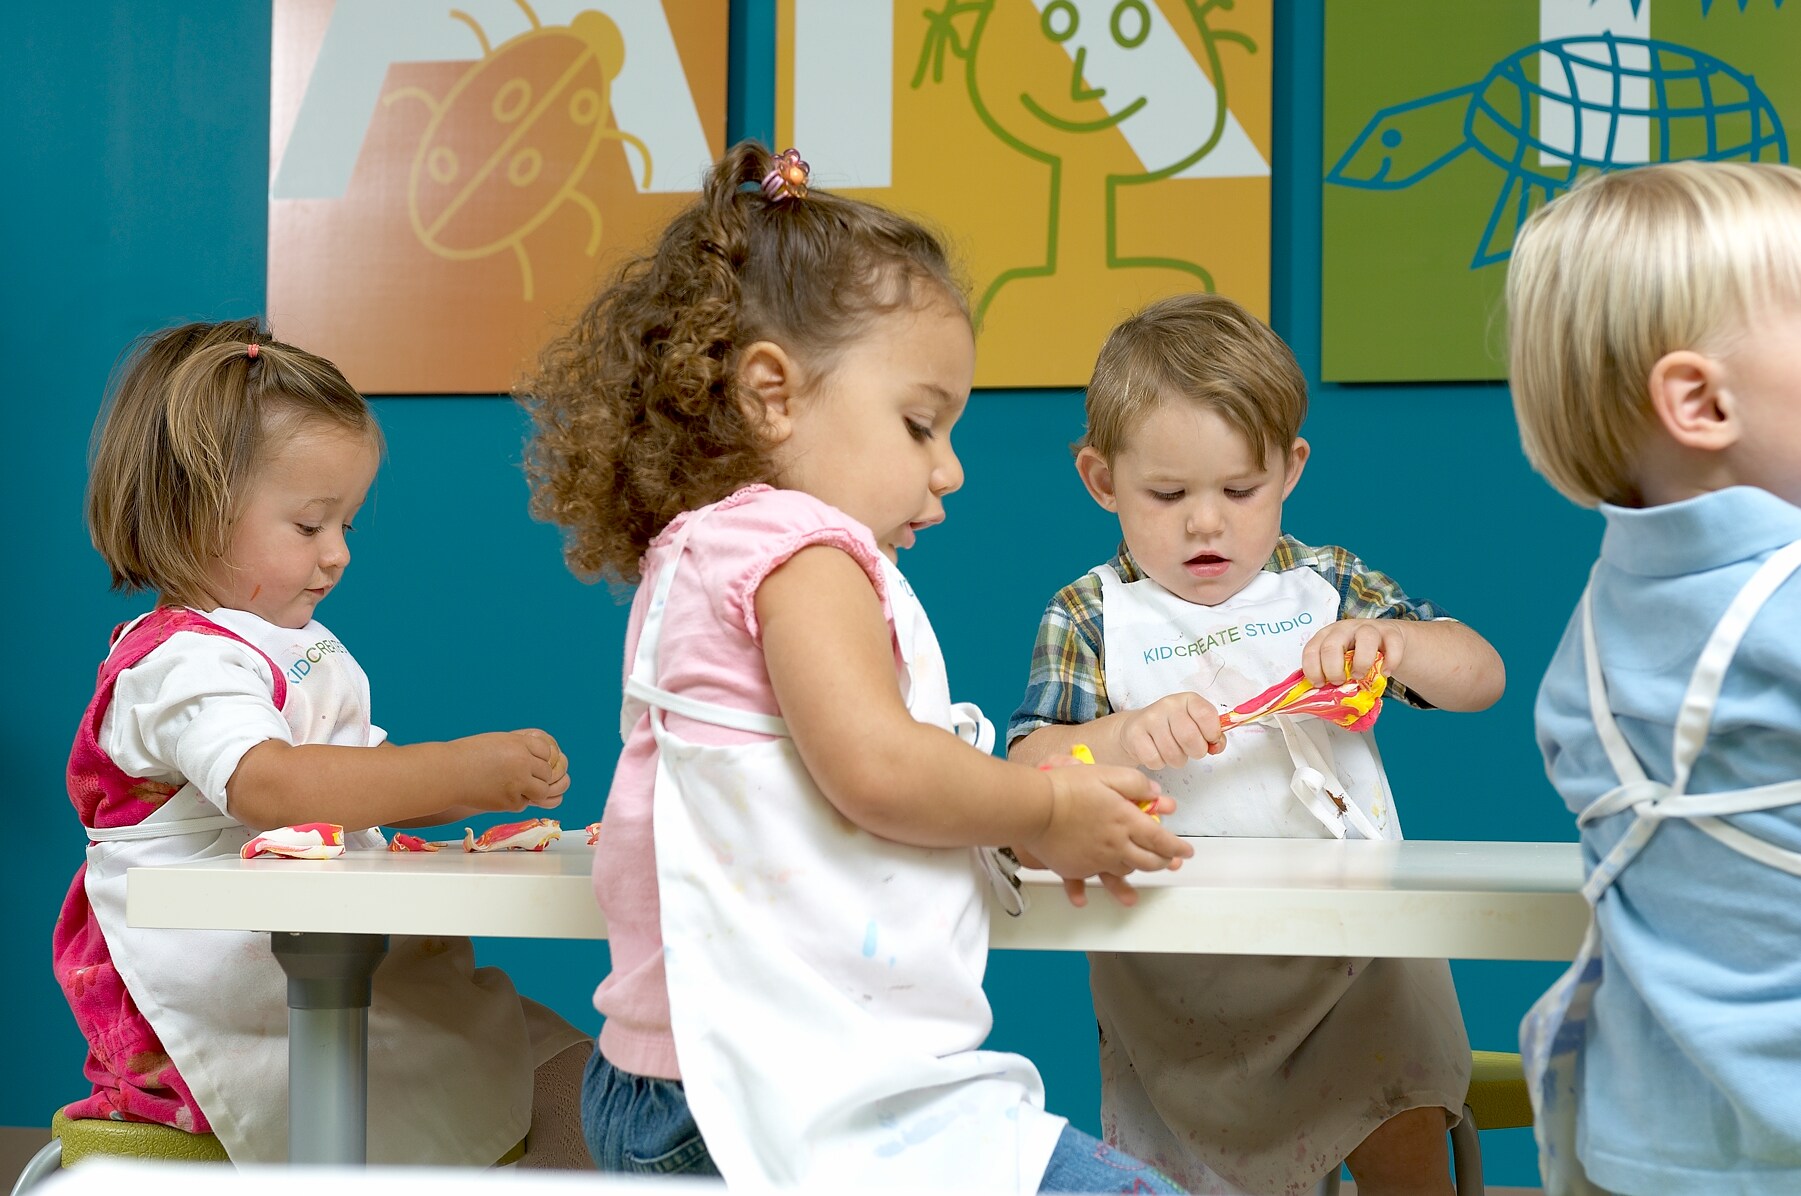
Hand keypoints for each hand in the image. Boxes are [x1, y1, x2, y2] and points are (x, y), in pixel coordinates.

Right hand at [457, 729, 569, 811]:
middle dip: (537, 776)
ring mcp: (518, 783)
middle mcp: (522, 762)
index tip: (529, 762)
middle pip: (547, 772)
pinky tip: (499, 795)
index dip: (538, 758)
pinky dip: (515, 801)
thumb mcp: (497, 742)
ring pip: (542, 791)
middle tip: (522, 778)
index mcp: (519, 744)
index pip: (546, 751)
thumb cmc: (468, 755)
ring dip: (533, 791)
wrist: (447, 773)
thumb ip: (520, 748)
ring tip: (517, 788)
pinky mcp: (510, 802)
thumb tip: (540, 758)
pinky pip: (523, 803)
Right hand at [1020, 764, 1190, 903]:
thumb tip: (1155, 793)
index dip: (1177, 847)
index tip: (1186, 852)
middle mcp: (1116, 845)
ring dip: (1136, 879)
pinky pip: (1088, 881)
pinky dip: (1087, 890)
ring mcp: (1096, 859)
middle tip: (1168, 862)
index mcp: (1127, 821)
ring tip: (1139, 886)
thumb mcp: (1106, 773)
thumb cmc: (1068, 787)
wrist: (1035, 807)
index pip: (1161, 840)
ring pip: (1124, 873)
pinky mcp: (1075, 867)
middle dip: (1163, 863)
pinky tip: (1084, 898)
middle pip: (1148, 861)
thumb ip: (1134, 783)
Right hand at [1115, 692, 1224, 769]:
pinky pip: (1154, 759)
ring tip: (1173, 752)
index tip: (1210, 740)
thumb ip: (1213, 735)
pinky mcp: (1134, 734)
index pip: (1206, 715)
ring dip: (1177, 760)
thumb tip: (1216, 745)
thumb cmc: (1172, 728)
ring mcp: (1149, 718)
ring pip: (1172, 753)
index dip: (1212, 733)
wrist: (1137, 727)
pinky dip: (1159, 763)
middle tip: (1191, 750)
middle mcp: (1168, 705)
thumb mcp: (1196, 725)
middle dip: (1195, 752)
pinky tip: (1157, 753)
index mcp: (1188, 700)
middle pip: (1190, 737)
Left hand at [1302, 619, 1404, 687]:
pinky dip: (1390, 661)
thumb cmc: (1358, 654)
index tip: (1320, 684)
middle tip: (1339, 682)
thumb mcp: (1341, 662)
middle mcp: (1345, 629)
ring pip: (1365, 637)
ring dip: (1361, 662)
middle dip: (1332, 668)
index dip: (1312, 669)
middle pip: (1332, 645)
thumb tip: (1324, 701)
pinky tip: (1385, 673)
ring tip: (1360, 677)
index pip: (1311, 650)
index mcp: (1327, 637)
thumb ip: (1333, 676)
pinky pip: (1393, 644)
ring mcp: (1368, 628)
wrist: (1386, 639)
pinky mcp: (1391, 633)